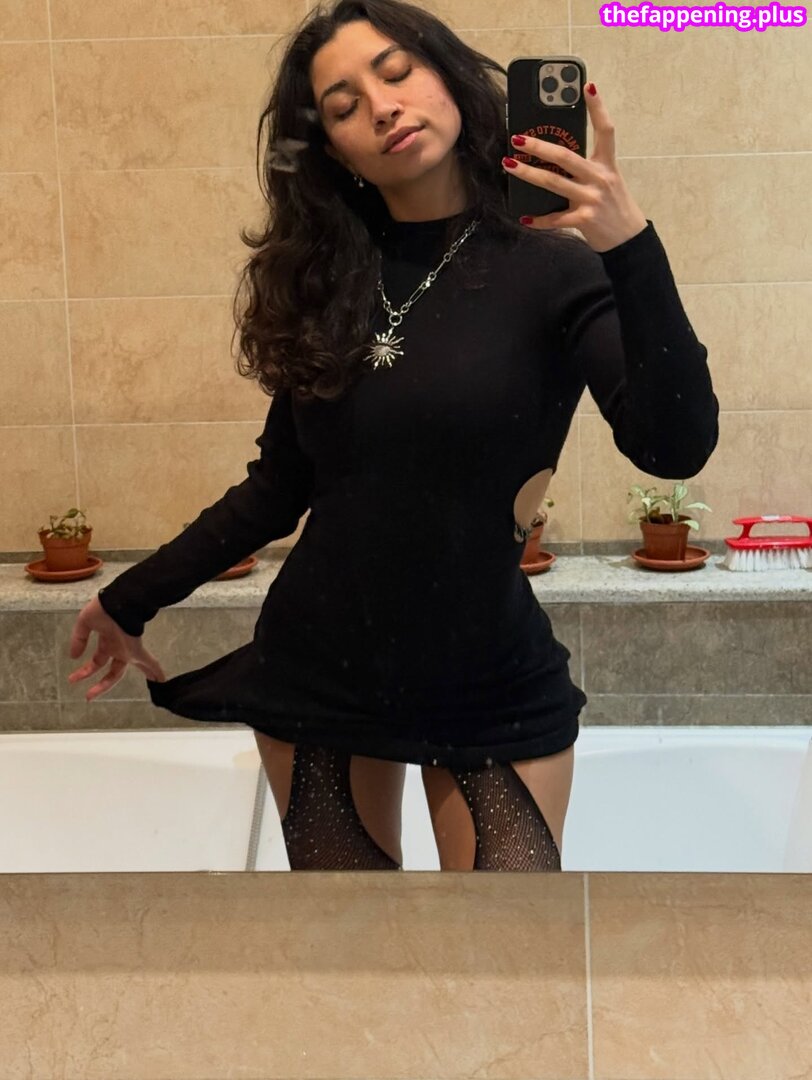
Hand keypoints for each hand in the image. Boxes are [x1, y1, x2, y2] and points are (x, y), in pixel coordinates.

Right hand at [67, 595, 166, 701]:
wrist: (117, 601)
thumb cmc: (103, 609)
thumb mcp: (85, 623)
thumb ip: (79, 639)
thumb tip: (73, 656)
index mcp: (106, 642)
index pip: (96, 662)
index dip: (85, 672)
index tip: (72, 679)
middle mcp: (117, 648)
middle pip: (110, 671)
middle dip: (101, 684)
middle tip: (88, 696)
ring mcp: (127, 649)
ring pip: (123, 671)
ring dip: (125, 681)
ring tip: (134, 690)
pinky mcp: (136, 647)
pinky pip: (149, 661)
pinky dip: (155, 670)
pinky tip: (161, 680)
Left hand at [503, 82, 647, 252]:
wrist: (628, 239)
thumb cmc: (614, 207)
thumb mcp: (607, 181)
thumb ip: (586, 169)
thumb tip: (555, 158)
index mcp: (607, 165)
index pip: (606, 130)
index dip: (597, 107)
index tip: (587, 86)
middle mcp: (600, 178)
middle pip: (566, 156)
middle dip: (539, 146)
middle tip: (518, 138)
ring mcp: (592, 199)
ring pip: (554, 182)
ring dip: (528, 174)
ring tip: (509, 164)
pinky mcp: (585, 219)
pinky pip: (556, 219)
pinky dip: (539, 220)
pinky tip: (524, 217)